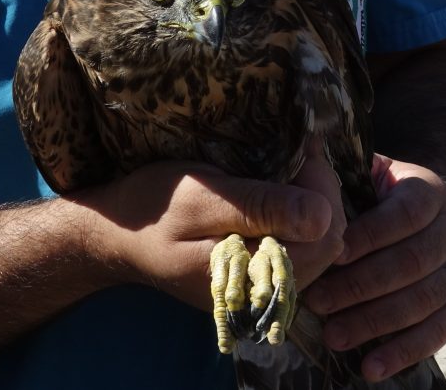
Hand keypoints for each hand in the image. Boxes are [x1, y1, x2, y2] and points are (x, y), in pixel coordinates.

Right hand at [69, 159, 343, 310]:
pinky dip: (299, 216)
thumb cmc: (154, 207)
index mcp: (252, 278)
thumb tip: (322, 216)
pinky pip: (300, 247)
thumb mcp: (203, 198)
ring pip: (319, 245)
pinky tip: (281, 192)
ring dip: (313, 203)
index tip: (301, 151)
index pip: (324, 236)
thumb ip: (259, 208)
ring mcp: (263, 289)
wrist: (116, 235)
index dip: (322, 188)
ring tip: (290, 169)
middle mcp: (263, 294)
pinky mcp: (259, 279)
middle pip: (329, 243)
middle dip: (322, 193)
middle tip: (299, 154)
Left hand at [304, 155, 445, 382]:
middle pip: (411, 262)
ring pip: (425, 299)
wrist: (435, 214)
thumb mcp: (368, 175)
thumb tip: (299, 156)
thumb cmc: (381, 197)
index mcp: (429, 190)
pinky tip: (372, 368)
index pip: (404, 215)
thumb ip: (339, 173)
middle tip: (318, 302)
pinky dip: (405, 351)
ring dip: (377, 322)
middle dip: (362, 286)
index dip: (369, 236)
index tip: (331, 254)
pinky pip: (441, 330)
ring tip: (335, 337)